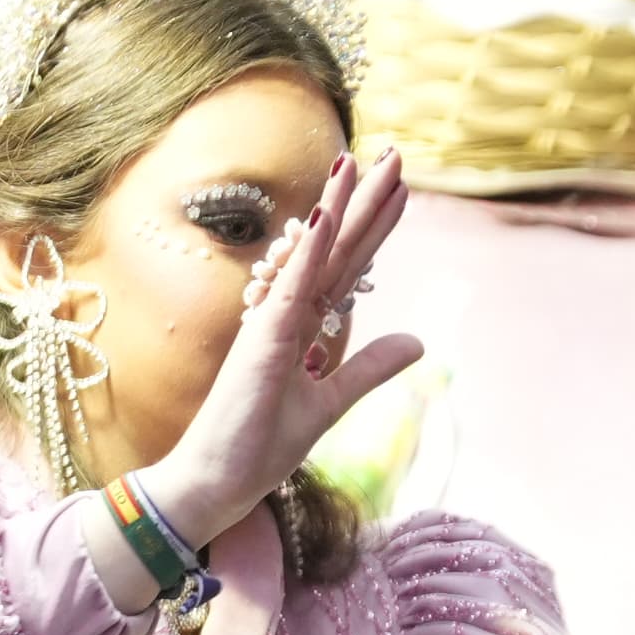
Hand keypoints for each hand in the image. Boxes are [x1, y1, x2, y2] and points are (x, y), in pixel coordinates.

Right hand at [146, 151, 423, 535]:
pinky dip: (308, 252)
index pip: (349, 267)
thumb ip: (370, 367)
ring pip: (313, 255)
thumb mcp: (332, 402)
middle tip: (394, 155)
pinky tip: (326, 217)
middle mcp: (287, 314)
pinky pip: (289, 288)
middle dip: (365, 202)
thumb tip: (417, 342)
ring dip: (337, 207)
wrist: (217, 480)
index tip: (400, 189)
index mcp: (303, 326)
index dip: (374, 228)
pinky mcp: (260, 342)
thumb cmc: (260, 443)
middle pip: (336, 248)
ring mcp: (271, 323)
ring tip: (360, 161)